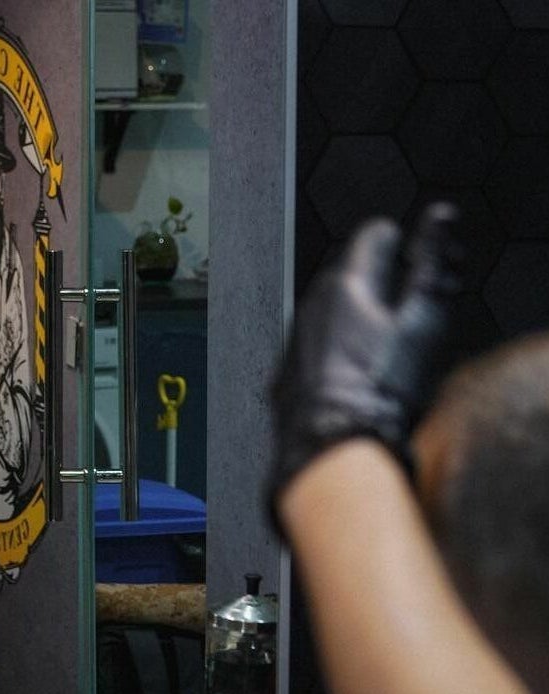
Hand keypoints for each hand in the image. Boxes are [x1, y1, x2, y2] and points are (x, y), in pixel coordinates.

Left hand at [268, 202, 464, 519]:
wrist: (333, 445)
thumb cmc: (382, 387)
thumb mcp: (423, 321)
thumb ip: (433, 267)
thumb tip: (439, 218)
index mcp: (347, 285)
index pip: (369, 239)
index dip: (391, 238)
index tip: (399, 240)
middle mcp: (311, 306)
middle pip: (344, 274)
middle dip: (370, 275)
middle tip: (396, 286)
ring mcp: (294, 341)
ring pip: (324, 312)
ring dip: (348, 312)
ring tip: (375, 330)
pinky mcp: (285, 374)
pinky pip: (310, 348)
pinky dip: (330, 348)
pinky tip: (349, 368)